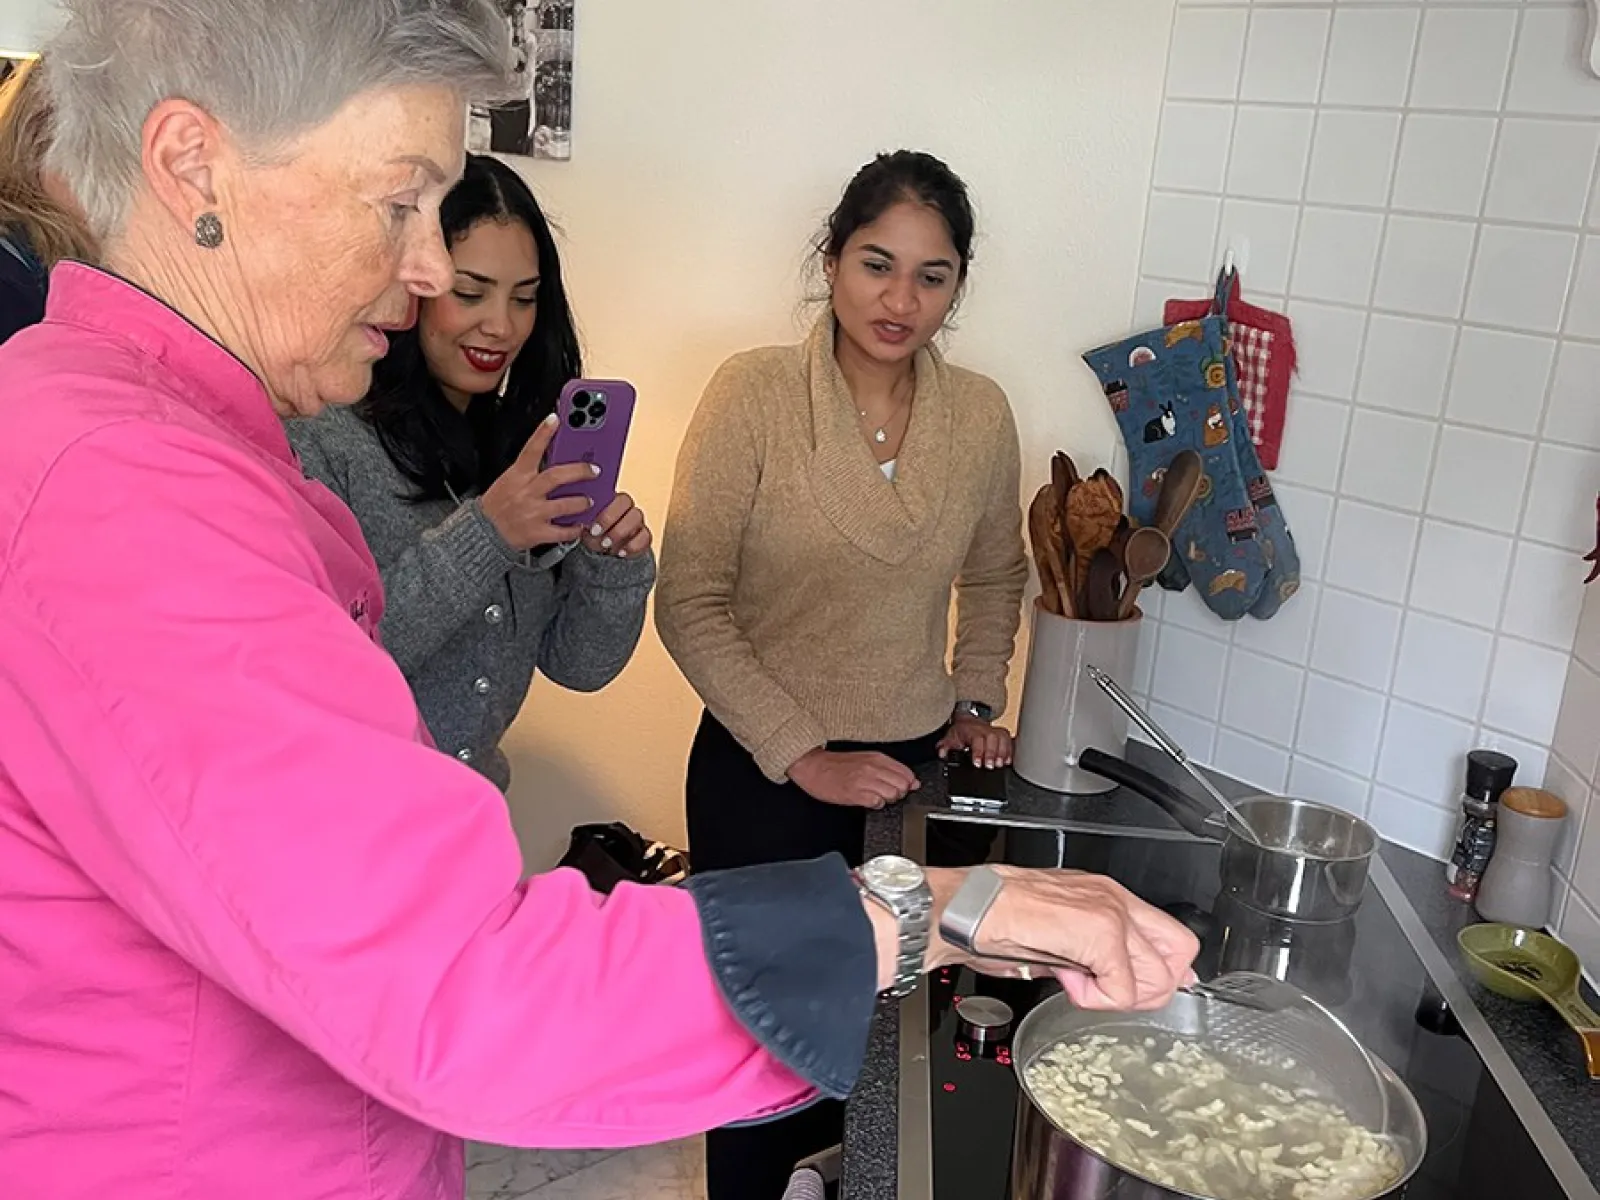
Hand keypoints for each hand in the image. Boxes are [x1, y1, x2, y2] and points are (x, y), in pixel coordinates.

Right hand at [478, 414, 596, 550]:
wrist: (483, 533)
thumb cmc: (497, 506)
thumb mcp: (508, 481)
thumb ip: (528, 471)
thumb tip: (551, 458)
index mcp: (517, 476)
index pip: (530, 449)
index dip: (543, 432)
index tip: (555, 419)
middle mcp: (527, 492)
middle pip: (557, 476)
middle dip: (580, 471)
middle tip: (594, 470)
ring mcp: (533, 513)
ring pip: (566, 504)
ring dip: (582, 502)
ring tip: (588, 501)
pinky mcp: (538, 533)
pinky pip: (563, 531)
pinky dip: (575, 529)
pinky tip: (579, 525)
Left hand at [580, 493, 651, 558]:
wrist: (604, 552)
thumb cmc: (594, 535)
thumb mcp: (585, 530)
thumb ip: (585, 524)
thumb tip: (583, 524)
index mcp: (610, 499)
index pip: (611, 495)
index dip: (605, 512)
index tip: (593, 529)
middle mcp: (626, 506)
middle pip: (627, 501)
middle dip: (610, 519)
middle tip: (598, 534)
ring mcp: (637, 520)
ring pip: (637, 517)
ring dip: (620, 532)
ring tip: (607, 545)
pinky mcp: (645, 535)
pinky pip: (646, 536)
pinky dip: (633, 546)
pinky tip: (621, 553)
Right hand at [788, 749, 918, 809]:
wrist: (813, 766)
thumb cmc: (836, 765)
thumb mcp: (866, 760)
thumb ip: (890, 769)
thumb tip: (913, 781)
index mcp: (877, 758)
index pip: (907, 773)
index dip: (906, 784)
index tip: (898, 786)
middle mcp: (872, 768)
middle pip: (903, 786)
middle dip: (898, 793)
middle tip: (885, 792)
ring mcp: (864, 781)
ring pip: (892, 795)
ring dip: (887, 800)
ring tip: (874, 796)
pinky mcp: (855, 794)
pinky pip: (877, 803)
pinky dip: (875, 805)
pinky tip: (867, 800)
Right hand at [924, 865, 1198, 1010]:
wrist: (967, 909)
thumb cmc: (997, 919)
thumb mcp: (1059, 934)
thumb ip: (1096, 956)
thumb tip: (1124, 986)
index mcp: (1109, 897)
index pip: (1174, 938)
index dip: (1165, 974)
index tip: (1142, 991)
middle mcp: (1116, 900)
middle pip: (1178, 958)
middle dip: (1147, 990)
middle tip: (1105, 992)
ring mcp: (1112, 914)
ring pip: (1157, 978)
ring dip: (1119, 995)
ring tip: (1079, 982)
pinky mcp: (1100, 933)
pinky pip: (1122, 990)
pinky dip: (1094, 999)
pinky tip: (1066, 980)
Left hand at [938, 716, 1013, 769]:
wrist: (968, 721)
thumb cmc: (961, 731)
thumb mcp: (950, 737)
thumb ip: (945, 746)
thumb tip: (942, 753)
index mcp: (971, 730)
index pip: (977, 739)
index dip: (978, 752)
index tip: (978, 764)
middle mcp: (984, 729)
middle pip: (992, 738)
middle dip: (993, 753)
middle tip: (991, 766)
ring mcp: (994, 730)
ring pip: (1002, 738)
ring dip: (1003, 753)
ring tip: (1000, 765)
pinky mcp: (1002, 734)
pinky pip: (1009, 740)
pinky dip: (1010, 751)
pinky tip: (1008, 760)